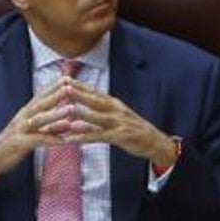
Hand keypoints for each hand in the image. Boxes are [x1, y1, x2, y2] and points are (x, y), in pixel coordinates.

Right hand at [0, 81, 73, 176]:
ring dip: (55, 114)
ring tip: (71, 109)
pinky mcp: (18, 143)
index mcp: (25, 113)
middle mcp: (22, 118)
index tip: (68, 78)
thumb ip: (48, 127)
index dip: (53, 87)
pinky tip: (63, 141)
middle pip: (40, 104)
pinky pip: (37, 140)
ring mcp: (19, 130)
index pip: (40, 97)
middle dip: (55, 94)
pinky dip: (49, 139)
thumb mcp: (32, 133)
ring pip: (39, 119)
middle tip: (70, 86)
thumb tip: (68, 122)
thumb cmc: (14, 145)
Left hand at [58, 79, 177, 165]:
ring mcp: (118, 123)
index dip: (80, 86)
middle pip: (95, 100)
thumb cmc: (133, 130)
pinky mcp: (119, 136)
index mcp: (115, 104)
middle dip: (79, 93)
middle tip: (63, 86)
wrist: (156, 142)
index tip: (65, 79)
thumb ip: (96, 117)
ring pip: (98, 116)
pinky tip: (72, 139)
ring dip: (82, 112)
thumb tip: (77, 115)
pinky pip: (99, 136)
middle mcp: (116, 110)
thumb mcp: (116, 119)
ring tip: (67, 109)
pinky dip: (84, 137)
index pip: (95, 92)